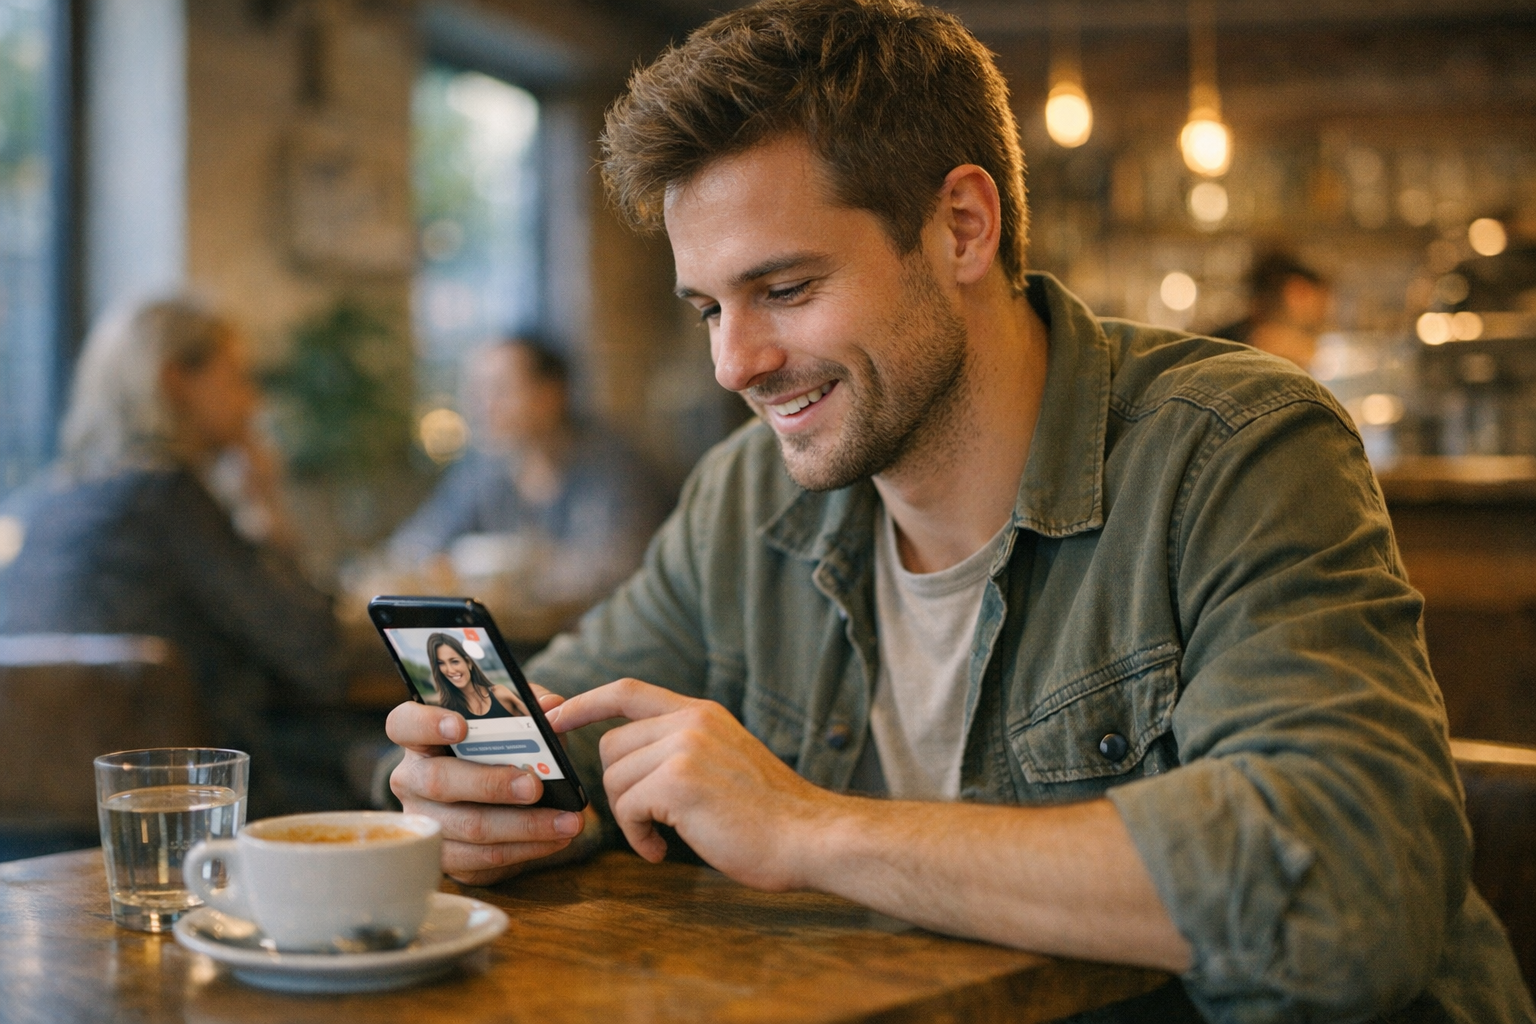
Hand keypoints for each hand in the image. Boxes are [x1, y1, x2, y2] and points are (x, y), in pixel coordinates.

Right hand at [386, 687, 585, 884]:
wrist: (499, 802)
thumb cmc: (498, 752)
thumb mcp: (511, 723)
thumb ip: (528, 708)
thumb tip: (552, 706)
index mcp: (421, 739)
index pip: (405, 724)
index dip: (427, 724)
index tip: (460, 725)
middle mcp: (413, 781)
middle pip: (439, 781)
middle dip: (491, 784)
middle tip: (534, 785)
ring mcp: (425, 823)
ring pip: (469, 827)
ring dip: (524, 826)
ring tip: (567, 821)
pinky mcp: (445, 858)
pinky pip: (484, 859)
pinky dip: (526, 850)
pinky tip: (555, 839)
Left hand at [548, 678, 832, 890]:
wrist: (809, 837)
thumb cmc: (769, 815)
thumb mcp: (725, 759)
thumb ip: (682, 748)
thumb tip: (628, 762)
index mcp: (701, 712)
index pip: (626, 691)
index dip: (584, 703)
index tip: (554, 716)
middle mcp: (690, 720)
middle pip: (611, 746)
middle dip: (619, 789)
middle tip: (647, 819)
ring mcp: (685, 747)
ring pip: (616, 780)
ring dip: (631, 818)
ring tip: (663, 837)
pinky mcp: (678, 782)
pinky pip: (627, 809)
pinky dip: (638, 837)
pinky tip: (663, 850)